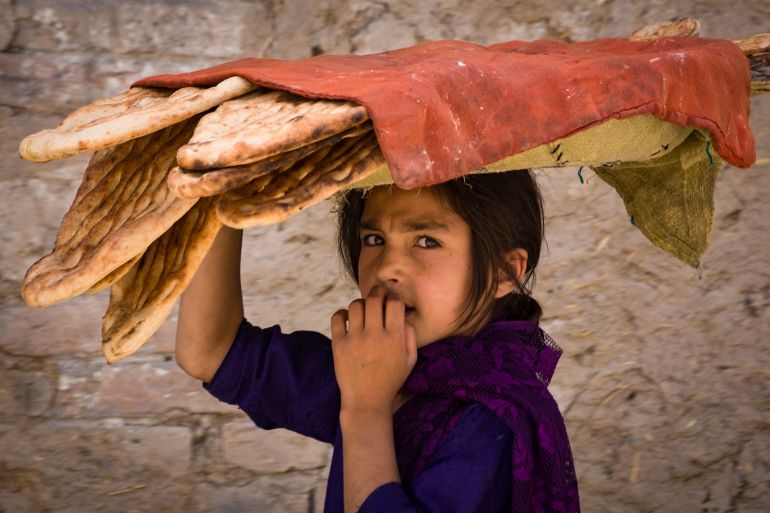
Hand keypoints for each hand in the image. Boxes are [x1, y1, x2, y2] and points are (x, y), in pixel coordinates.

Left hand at [331, 286, 417, 414]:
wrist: (367, 402)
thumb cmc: (391, 380)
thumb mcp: (410, 360)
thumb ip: (411, 335)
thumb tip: (403, 315)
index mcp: (394, 338)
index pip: (394, 303)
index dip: (394, 298)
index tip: (391, 303)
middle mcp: (375, 336)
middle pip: (374, 299)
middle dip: (377, 293)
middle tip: (377, 296)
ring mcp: (355, 339)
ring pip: (355, 305)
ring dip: (361, 303)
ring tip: (363, 310)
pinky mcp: (339, 345)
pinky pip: (337, 317)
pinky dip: (342, 313)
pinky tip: (348, 318)